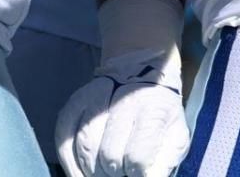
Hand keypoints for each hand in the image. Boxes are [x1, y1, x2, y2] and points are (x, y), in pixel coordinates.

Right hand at [55, 0, 190, 176]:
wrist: (143, 72)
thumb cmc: (159, 115)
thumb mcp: (175, 137)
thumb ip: (164, 163)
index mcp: (153, 109)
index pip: (137, 157)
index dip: (135, 174)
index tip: (136, 173)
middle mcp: (123, 100)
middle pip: (108, 154)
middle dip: (114, 173)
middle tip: (119, 173)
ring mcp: (95, 98)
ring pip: (85, 147)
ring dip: (93, 170)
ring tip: (104, 173)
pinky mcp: (75, 101)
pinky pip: (64, 137)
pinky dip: (69, 161)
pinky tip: (80, 172)